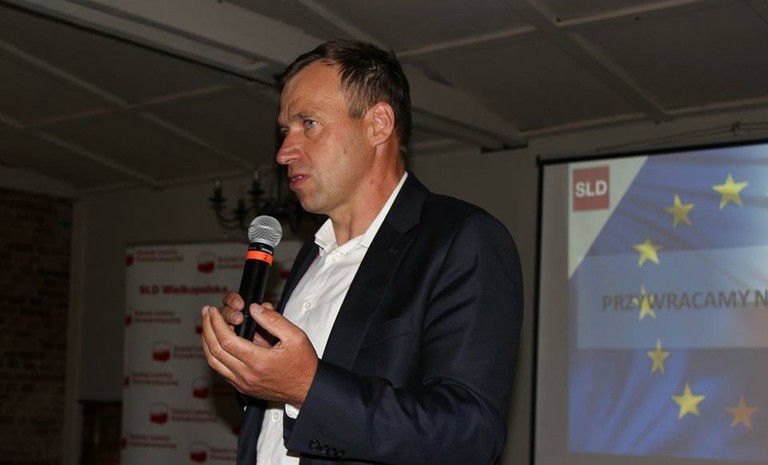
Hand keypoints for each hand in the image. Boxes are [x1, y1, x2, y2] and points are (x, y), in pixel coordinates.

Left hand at [201, 301, 318, 406]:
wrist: (307, 389)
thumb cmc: (303, 363)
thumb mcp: (295, 336)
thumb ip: (273, 320)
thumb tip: (254, 308)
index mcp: (259, 361)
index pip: (226, 340)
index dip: (216, 323)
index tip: (214, 310)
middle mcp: (246, 375)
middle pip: (214, 351)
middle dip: (207, 328)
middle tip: (206, 313)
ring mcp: (242, 383)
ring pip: (214, 362)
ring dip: (206, 342)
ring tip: (206, 325)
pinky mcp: (242, 387)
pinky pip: (221, 370)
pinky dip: (214, 354)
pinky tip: (216, 342)